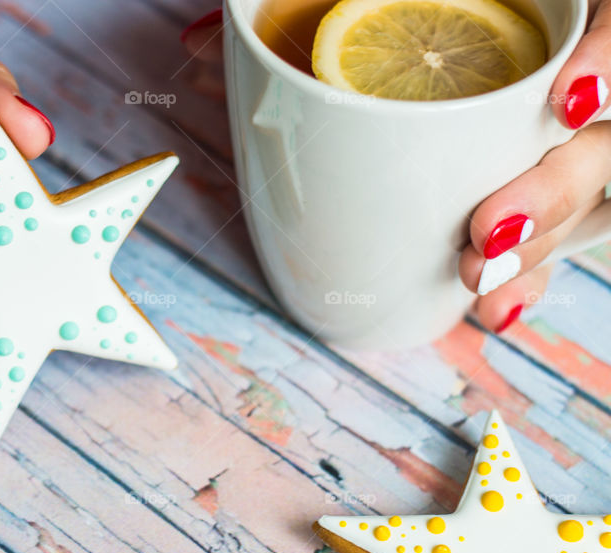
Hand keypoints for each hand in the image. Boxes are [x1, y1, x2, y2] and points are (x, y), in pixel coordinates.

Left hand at [182, 2, 610, 333]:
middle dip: (559, 190)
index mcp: (538, 19)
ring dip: (539, 251)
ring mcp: (569, 146)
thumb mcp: (355, 5)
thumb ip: (299, 14)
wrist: (413, 53)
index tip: (565, 102)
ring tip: (476, 284)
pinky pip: (562, 242)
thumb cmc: (387, 26)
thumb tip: (195, 42)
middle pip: (604, 141)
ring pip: (591, 201)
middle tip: (486, 232)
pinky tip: (492, 310)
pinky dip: (526, 280)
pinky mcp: (550, 195)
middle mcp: (567, 86)